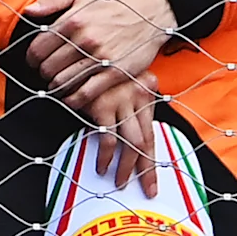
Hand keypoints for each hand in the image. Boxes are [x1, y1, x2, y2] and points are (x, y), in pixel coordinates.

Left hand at [24, 0, 177, 189]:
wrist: (153, 11)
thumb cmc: (114, 2)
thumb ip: (53, 0)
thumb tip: (28, 12)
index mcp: (73, 20)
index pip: (37, 49)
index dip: (32, 59)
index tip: (36, 62)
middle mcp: (85, 39)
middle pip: (48, 68)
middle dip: (44, 73)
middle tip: (49, 73)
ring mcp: (101, 57)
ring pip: (63, 82)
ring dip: (56, 87)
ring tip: (60, 84)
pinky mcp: (116, 72)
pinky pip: (85, 93)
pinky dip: (73, 100)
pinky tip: (71, 98)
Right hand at [74, 68, 166, 193]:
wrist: (83, 44)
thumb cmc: (100, 65)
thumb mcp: (121, 79)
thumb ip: (127, 102)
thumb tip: (127, 130)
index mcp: (147, 92)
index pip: (151, 132)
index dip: (153, 159)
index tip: (153, 181)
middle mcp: (139, 97)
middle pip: (146, 141)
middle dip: (146, 169)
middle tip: (148, 191)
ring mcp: (122, 101)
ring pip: (131, 143)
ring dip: (126, 167)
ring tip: (121, 184)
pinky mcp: (102, 105)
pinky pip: (108, 138)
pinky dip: (107, 156)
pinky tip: (102, 168)